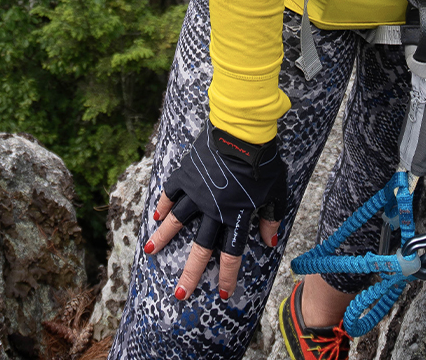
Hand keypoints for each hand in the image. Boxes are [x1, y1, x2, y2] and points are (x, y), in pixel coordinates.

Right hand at [145, 122, 285, 302]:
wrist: (242, 131)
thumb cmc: (264, 161)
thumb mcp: (276, 192)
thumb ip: (271, 218)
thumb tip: (270, 241)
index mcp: (237, 215)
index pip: (231, 253)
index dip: (228, 275)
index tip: (223, 293)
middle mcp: (214, 209)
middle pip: (201, 248)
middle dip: (190, 273)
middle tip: (179, 294)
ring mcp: (197, 192)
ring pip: (177, 221)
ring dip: (163, 239)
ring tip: (150, 253)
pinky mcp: (186, 174)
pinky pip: (171, 193)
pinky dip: (163, 205)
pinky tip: (156, 216)